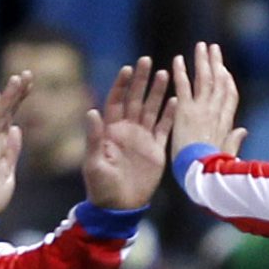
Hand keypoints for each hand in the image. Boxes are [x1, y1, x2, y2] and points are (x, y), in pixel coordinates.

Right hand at [0, 70, 30, 215]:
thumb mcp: (9, 169)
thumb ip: (12, 149)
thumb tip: (17, 129)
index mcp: (0, 144)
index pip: (11, 116)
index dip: (19, 99)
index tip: (29, 83)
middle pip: (6, 111)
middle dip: (16, 92)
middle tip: (27, 74)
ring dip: (8, 96)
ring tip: (18, 79)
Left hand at [80, 57, 173, 211]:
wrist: (120, 207)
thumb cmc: (101, 186)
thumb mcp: (94, 163)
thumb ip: (94, 138)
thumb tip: (91, 111)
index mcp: (110, 130)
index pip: (116, 101)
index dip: (121, 85)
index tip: (128, 69)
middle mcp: (127, 130)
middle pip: (135, 99)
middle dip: (141, 80)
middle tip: (147, 61)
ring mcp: (142, 139)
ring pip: (151, 109)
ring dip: (158, 92)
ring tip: (165, 73)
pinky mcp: (156, 150)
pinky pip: (164, 128)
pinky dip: (170, 115)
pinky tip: (176, 100)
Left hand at [164, 41, 246, 160]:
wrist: (200, 173)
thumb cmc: (213, 168)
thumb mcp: (228, 153)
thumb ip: (234, 139)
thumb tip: (244, 131)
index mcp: (226, 122)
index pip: (230, 95)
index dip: (227, 81)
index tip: (224, 70)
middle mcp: (215, 111)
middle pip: (219, 81)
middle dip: (217, 63)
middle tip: (213, 48)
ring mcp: (201, 109)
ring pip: (204, 78)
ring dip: (202, 60)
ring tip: (201, 46)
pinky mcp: (185, 110)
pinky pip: (183, 86)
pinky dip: (180, 71)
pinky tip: (178, 59)